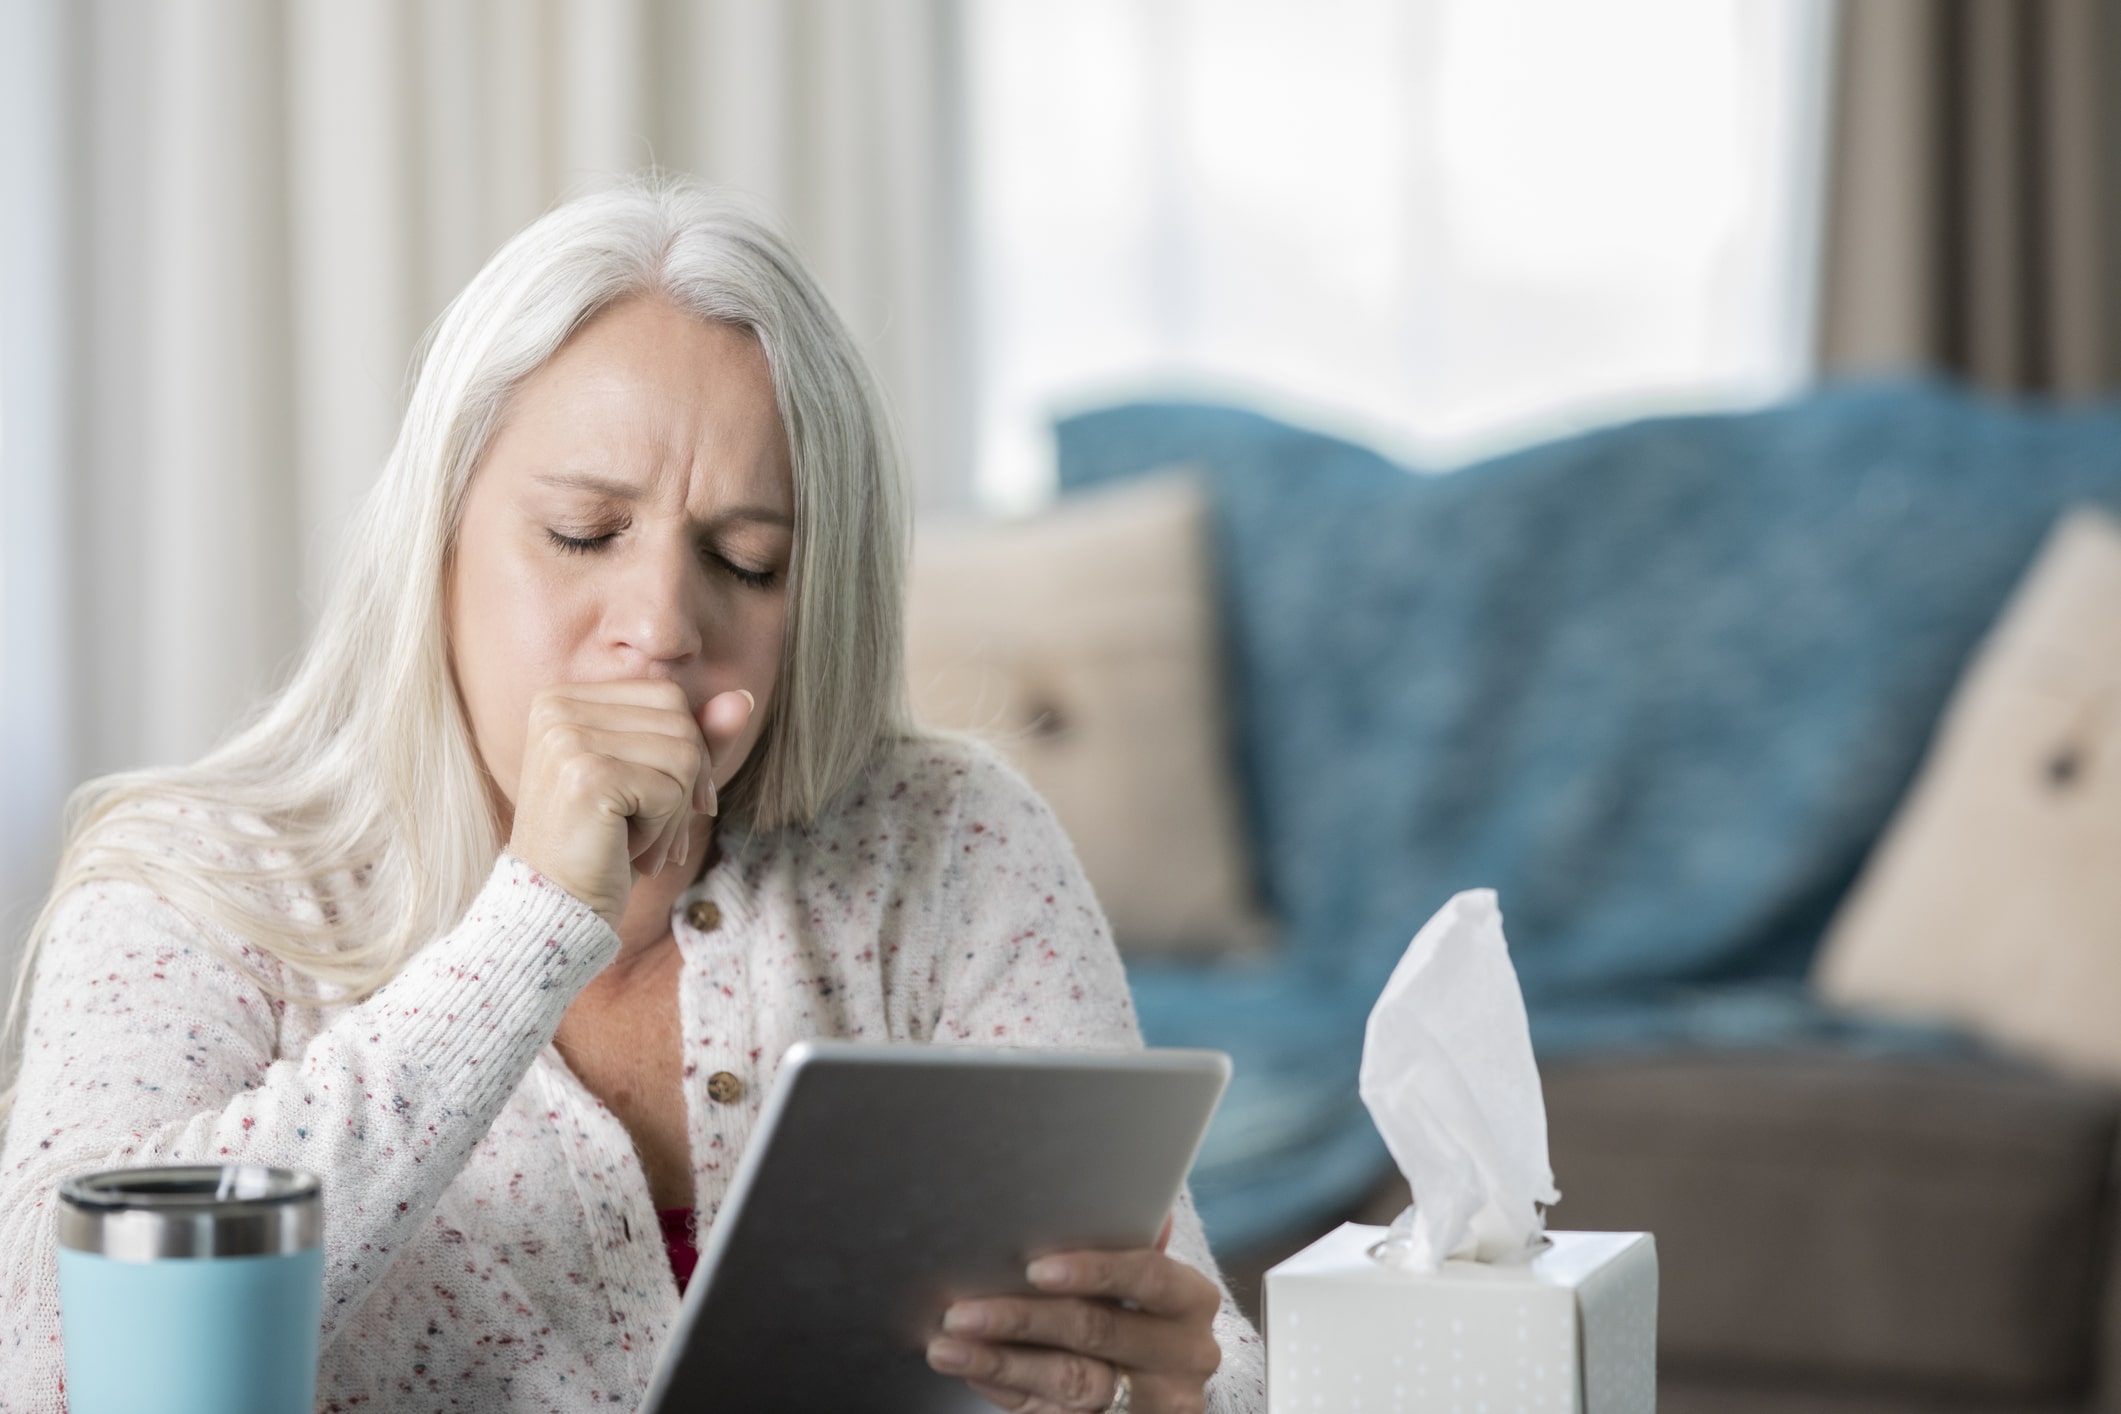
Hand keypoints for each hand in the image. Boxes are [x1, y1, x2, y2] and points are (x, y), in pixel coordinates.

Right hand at [506, 680, 754, 928]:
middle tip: (650, 830)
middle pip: (680, 722)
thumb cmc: (602, 846)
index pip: (667, 697)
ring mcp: (568, 739)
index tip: (671, 802)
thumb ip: (694, 738)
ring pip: (683, 756)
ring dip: (673, 813)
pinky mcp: (587, 775)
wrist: (556, 910)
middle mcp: (558, 708)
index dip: (689, 751)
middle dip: (684, 786)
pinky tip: (625, 850)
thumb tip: (744, 697)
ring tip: (634, 840)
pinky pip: (671, 791)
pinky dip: (662, 831)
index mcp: (564, 699)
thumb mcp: (653, 782)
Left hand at [927, 1214, 1221, 1412]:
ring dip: (1002, 1361)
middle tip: (961, 1312)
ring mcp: (1153, 1402)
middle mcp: (1185, 1355)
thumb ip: (1126, 1243)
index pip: (1147, 1275)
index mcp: (1191, 1300)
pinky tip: (973, 1371)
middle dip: (1022, 1319)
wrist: (1156, 1389)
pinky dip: (1007, 1389)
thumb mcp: (1145, 1282)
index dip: (1093, 1270)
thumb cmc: (1142, 1315)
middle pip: (1097, 1331)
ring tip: (948, 1347)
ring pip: (1071, 1381)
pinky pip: (1054, 1413)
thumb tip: (1108, 1185)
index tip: (1034, 1268)